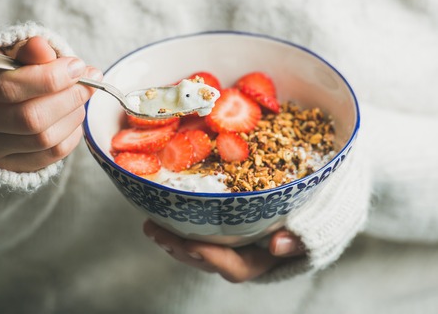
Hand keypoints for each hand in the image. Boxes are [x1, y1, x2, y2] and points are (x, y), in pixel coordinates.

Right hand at [0, 36, 101, 171]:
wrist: (1, 107)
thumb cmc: (12, 77)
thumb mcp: (16, 58)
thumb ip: (29, 53)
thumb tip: (42, 47)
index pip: (10, 88)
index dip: (50, 78)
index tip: (78, 66)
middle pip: (31, 118)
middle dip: (70, 98)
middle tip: (89, 82)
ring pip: (44, 138)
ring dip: (73, 115)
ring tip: (80, 98)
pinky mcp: (15, 163)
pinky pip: (53, 154)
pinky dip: (72, 134)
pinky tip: (73, 117)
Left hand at [143, 219, 305, 282]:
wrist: (318, 204)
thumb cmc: (318, 213)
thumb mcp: (319, 223)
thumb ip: (302, 239)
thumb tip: (277, 246)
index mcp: (265, 259)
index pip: (235, 267)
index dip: (213, 258)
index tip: (192, 243)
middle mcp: (245, 256)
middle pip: (208, 260)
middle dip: (180, 248)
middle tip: (154, 230)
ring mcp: (234, 243)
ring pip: (200, 249)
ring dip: (174, 239)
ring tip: (152, 224)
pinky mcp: (228, 228)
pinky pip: (201, 233)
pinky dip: (183, 225)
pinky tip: (167, 212)